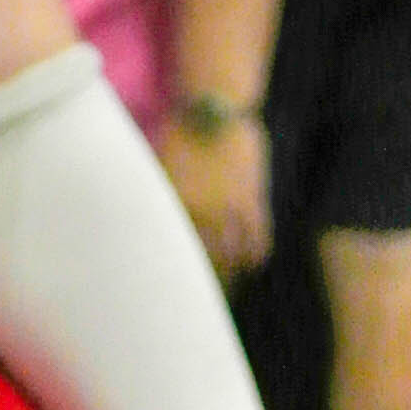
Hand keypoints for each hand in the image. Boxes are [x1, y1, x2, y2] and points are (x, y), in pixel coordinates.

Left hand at [152, 112, 272, 280]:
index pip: (175, 253)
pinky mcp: (254, 200)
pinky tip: (252, 264)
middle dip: (205, 283)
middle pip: (206, 261)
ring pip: (233, 255)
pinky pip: (258, 238)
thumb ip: (160, 202)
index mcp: (175, 208)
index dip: (176, 277)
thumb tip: (151, 226)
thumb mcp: (159, 170)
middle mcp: (202, 214)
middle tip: (202, 299)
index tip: (173, 291)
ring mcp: (231, 210)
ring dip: (232, 274)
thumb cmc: (179, 136)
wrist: (213, 110)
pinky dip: (255, 254)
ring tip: (228, 287)